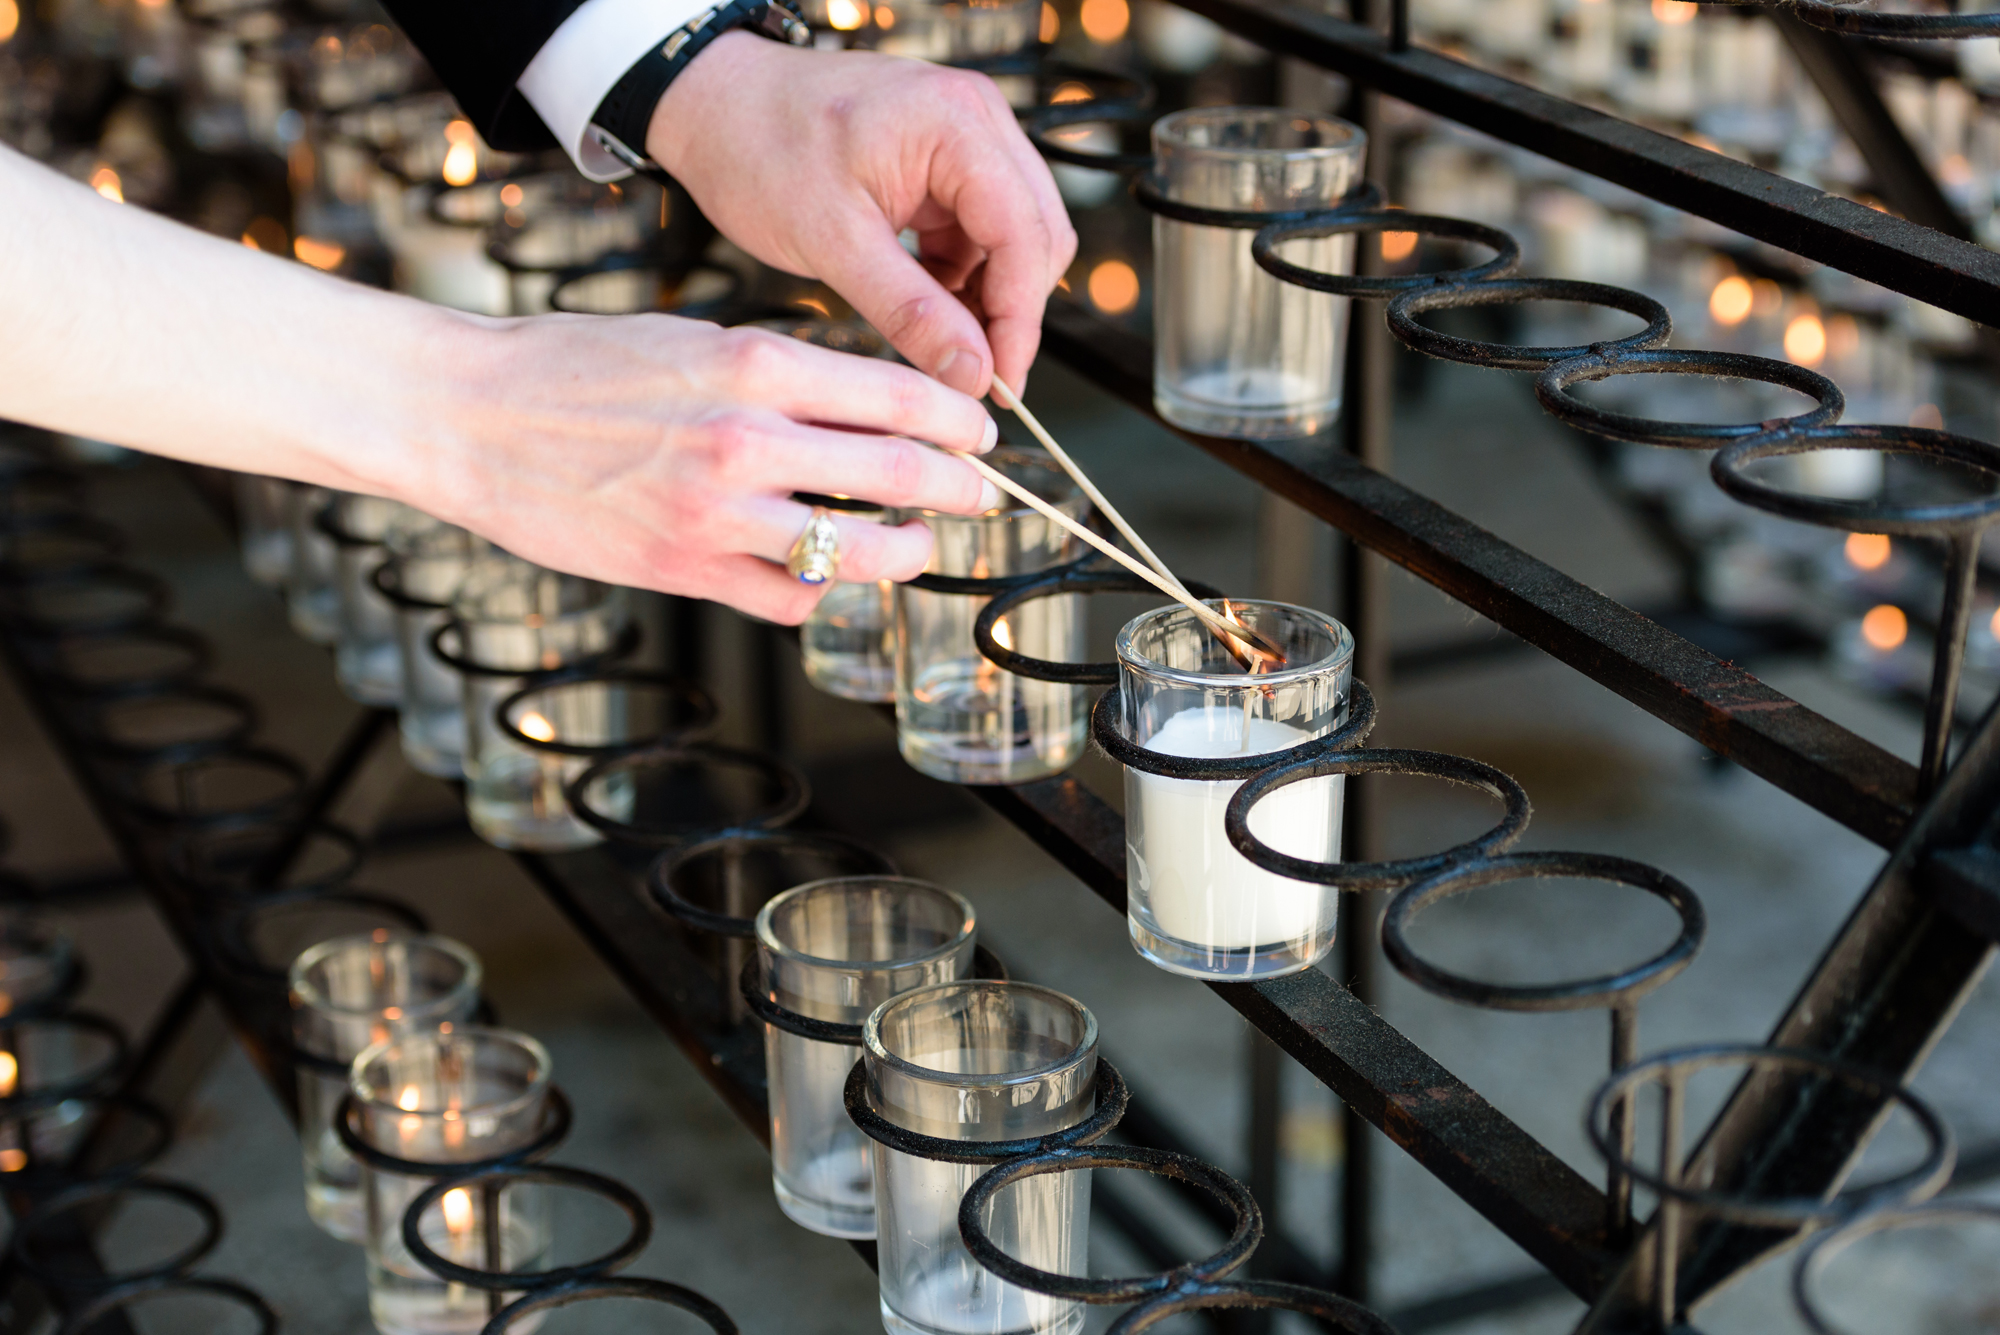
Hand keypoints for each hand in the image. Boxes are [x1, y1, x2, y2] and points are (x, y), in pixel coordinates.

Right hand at [417, 312, 999, 623]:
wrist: (470, 414)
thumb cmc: (575, 367)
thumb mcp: (693, 341)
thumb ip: (781, 375)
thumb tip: (865, 405)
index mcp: (754, 363)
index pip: (899, 393)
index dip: (960, 418)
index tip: (981, 431)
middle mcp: (747, 438)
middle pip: (901, 471)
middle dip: (961, 487)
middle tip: (982, 492)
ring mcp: (718, 513)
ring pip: (861, 550)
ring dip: (908, 550)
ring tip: (918, 543)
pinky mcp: (685, 569)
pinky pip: (790, 596)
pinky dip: (818, 588)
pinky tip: (820, 573)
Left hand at [649, 34, 1075, 398]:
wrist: (715, 104)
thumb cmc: (758, 146)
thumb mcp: (833, 243)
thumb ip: (910, 312)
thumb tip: (971, 373)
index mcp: (954, 124)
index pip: (1025, 236)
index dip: (1021, 320)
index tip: (1000, 383)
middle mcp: (975, 120)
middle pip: (1037, 236)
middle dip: (1011, 311)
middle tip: (974, 375)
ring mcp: (966, 138)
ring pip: (1016, 239)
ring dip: (988, 297)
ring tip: (943, 343)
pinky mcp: (948, 162)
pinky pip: (983, 232)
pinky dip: (965, 277)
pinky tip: (930, 308)